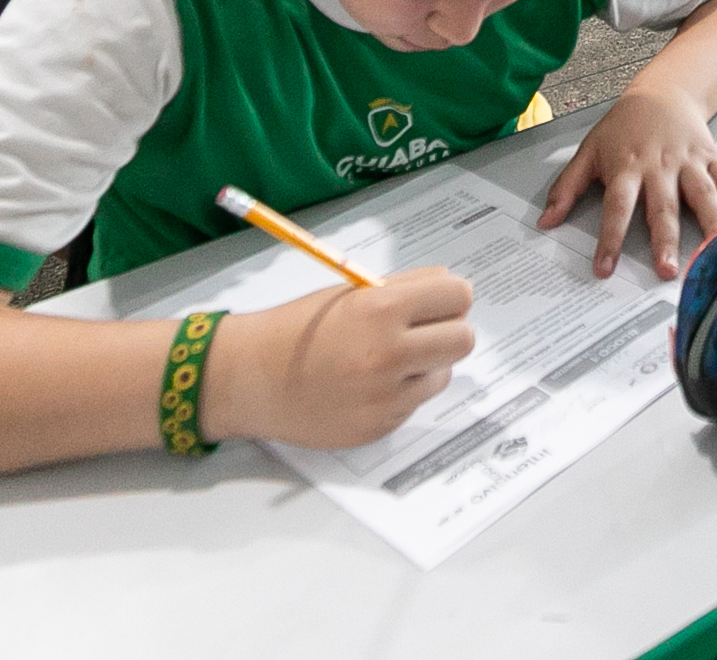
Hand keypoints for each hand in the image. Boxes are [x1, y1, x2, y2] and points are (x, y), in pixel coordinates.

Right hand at [208, 269, 475, 449]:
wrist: (253, 378)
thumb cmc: (299, 328)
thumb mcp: (351, 293)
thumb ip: (404, 289)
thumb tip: (452, 291)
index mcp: (381, 309)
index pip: (457, 295)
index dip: (450, 296)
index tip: (439, 301)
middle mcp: (388, 354)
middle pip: (464, 339)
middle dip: (448, 331)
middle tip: (423, 330)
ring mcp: (386, 396)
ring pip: (442, 373)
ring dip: (426, 365)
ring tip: (388, 360)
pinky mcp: (381, 427)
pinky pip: (415, 403)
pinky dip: (402, 392)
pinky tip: (368, 385)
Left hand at [539, 87, 716, 278]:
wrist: (663, 92)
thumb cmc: (624, 126)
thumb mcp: (589, 151)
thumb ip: (567, 186)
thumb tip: (546, 220)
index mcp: (627, 168)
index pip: (617, 207)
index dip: (610, 239)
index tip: (605, 268)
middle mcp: (660, 167)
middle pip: (662, 207)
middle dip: (666, 240)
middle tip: (667, 270)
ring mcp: (688, 162)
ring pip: (701, 195)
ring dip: (708, 224)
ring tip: (713, 251)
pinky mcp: (710, 158)